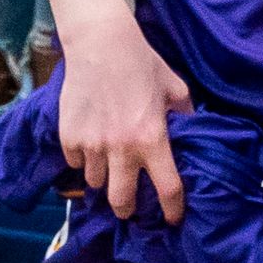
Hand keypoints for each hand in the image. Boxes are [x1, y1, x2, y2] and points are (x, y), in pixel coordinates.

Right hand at [57, 12, 195, 219]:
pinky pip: (75, 163)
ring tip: (109, 170)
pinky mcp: (69, 137)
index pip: (168, 188)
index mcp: (153, 139)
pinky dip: (82, 160)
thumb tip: (193, 131)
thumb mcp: (174, 87)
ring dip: (103, 180)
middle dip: (127, 209)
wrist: (101, 44)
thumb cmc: (142, 63)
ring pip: (95, 183)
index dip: (173, 209)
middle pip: (122, 201)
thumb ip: (184, 114)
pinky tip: (90, 146)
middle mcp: (121, 149)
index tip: (174, 218)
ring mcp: (92, 145)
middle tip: (131, 207)